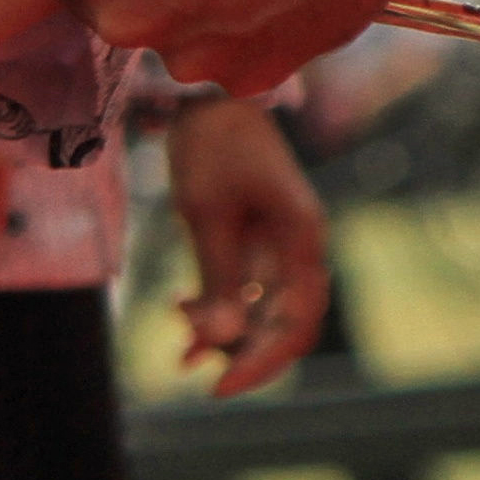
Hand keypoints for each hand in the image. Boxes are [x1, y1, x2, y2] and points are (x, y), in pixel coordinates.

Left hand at [164, 95, 330, 395]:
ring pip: (261, 309)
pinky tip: (181, 306)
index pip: (294, 324)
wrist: (208, 92)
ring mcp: (282, 244)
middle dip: (237, 350)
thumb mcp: (206, 212)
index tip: (217, 387)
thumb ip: (219, 278)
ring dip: (223, 329)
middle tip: (187, 363)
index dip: (259, 362)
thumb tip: (220, 342)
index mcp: (302, 239)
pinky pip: (247, 286)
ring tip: (177, 334)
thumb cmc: (211, 144)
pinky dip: (218, 303)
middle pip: (281, 323)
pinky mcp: (259, 239)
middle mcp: (300, 248)